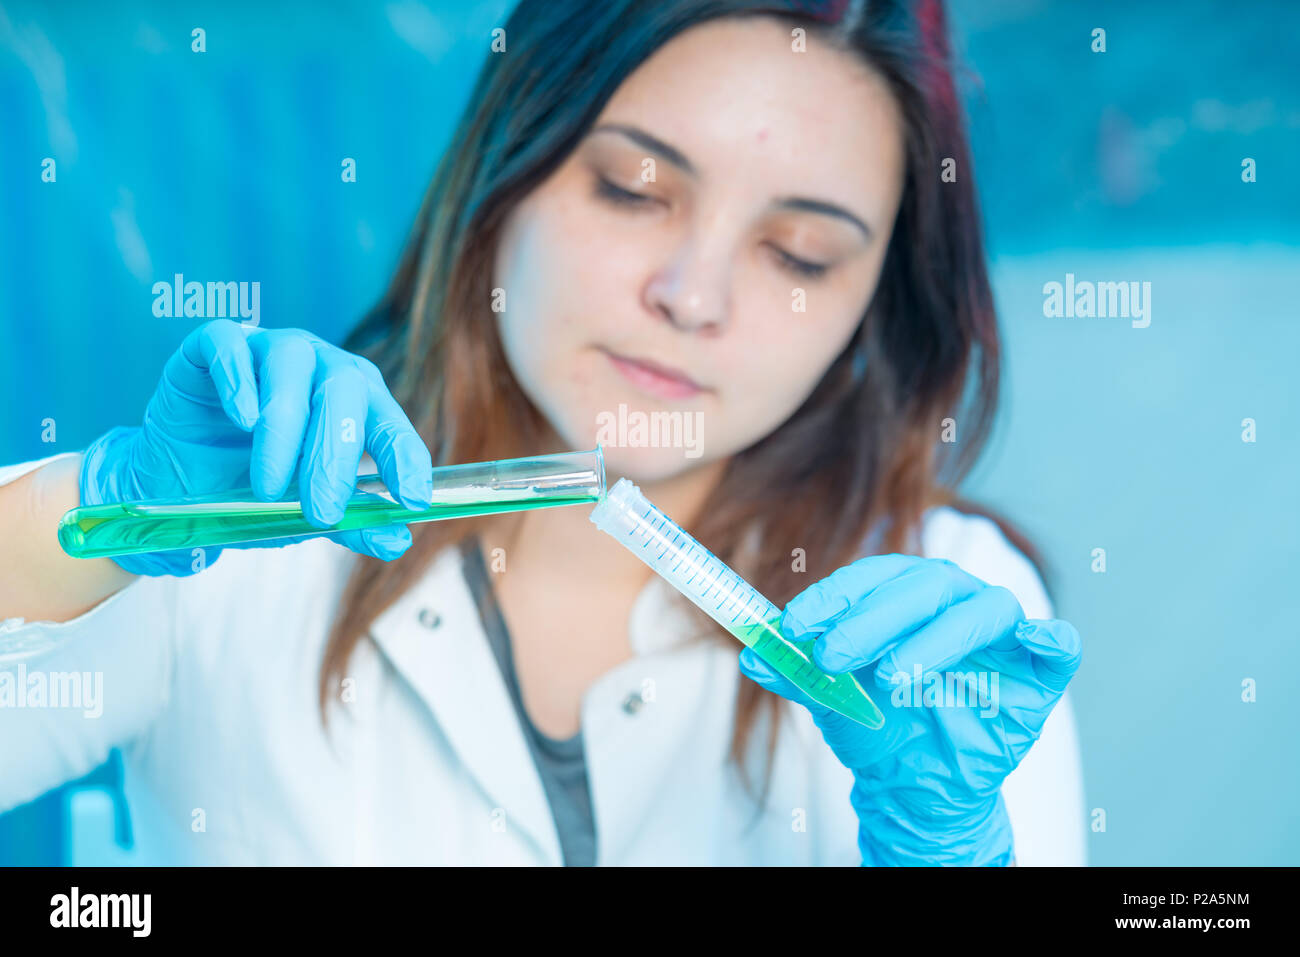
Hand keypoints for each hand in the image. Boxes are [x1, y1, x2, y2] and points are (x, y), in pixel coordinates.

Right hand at [80, 319, 433, 575]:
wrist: (178, 483)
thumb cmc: (253, 487)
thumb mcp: (304, 513)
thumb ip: (351, 523)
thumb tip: (397, 541)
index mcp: (356, 402)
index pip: (390, 424)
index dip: (404, 459)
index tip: (410, 500)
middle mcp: (320, 367)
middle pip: (344, 391)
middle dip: (334, 457)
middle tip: (321, 511)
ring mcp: (267, 348)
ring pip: (291, 366)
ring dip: (285, 430)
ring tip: (269, 487)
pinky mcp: (213, 343)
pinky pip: (229, 345)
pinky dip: (238, 379)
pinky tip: (243, 419)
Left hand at [738, 554, 1080, 865]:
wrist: (917, 787)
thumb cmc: (879, 728)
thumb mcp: (829, 700)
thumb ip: (797, 672)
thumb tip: (753, 655)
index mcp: (906, 595)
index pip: (873, 577)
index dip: (835, 596)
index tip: (794, 627)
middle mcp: (954, 602)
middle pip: (924, 585)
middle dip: (873, 617)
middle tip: (832, 656)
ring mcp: (1001, 635)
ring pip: (981, 610)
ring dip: (936, 638)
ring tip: (893, 679)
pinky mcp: (1040, 673)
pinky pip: (1058, 645)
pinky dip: (1050, 638)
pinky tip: (1036, 640)